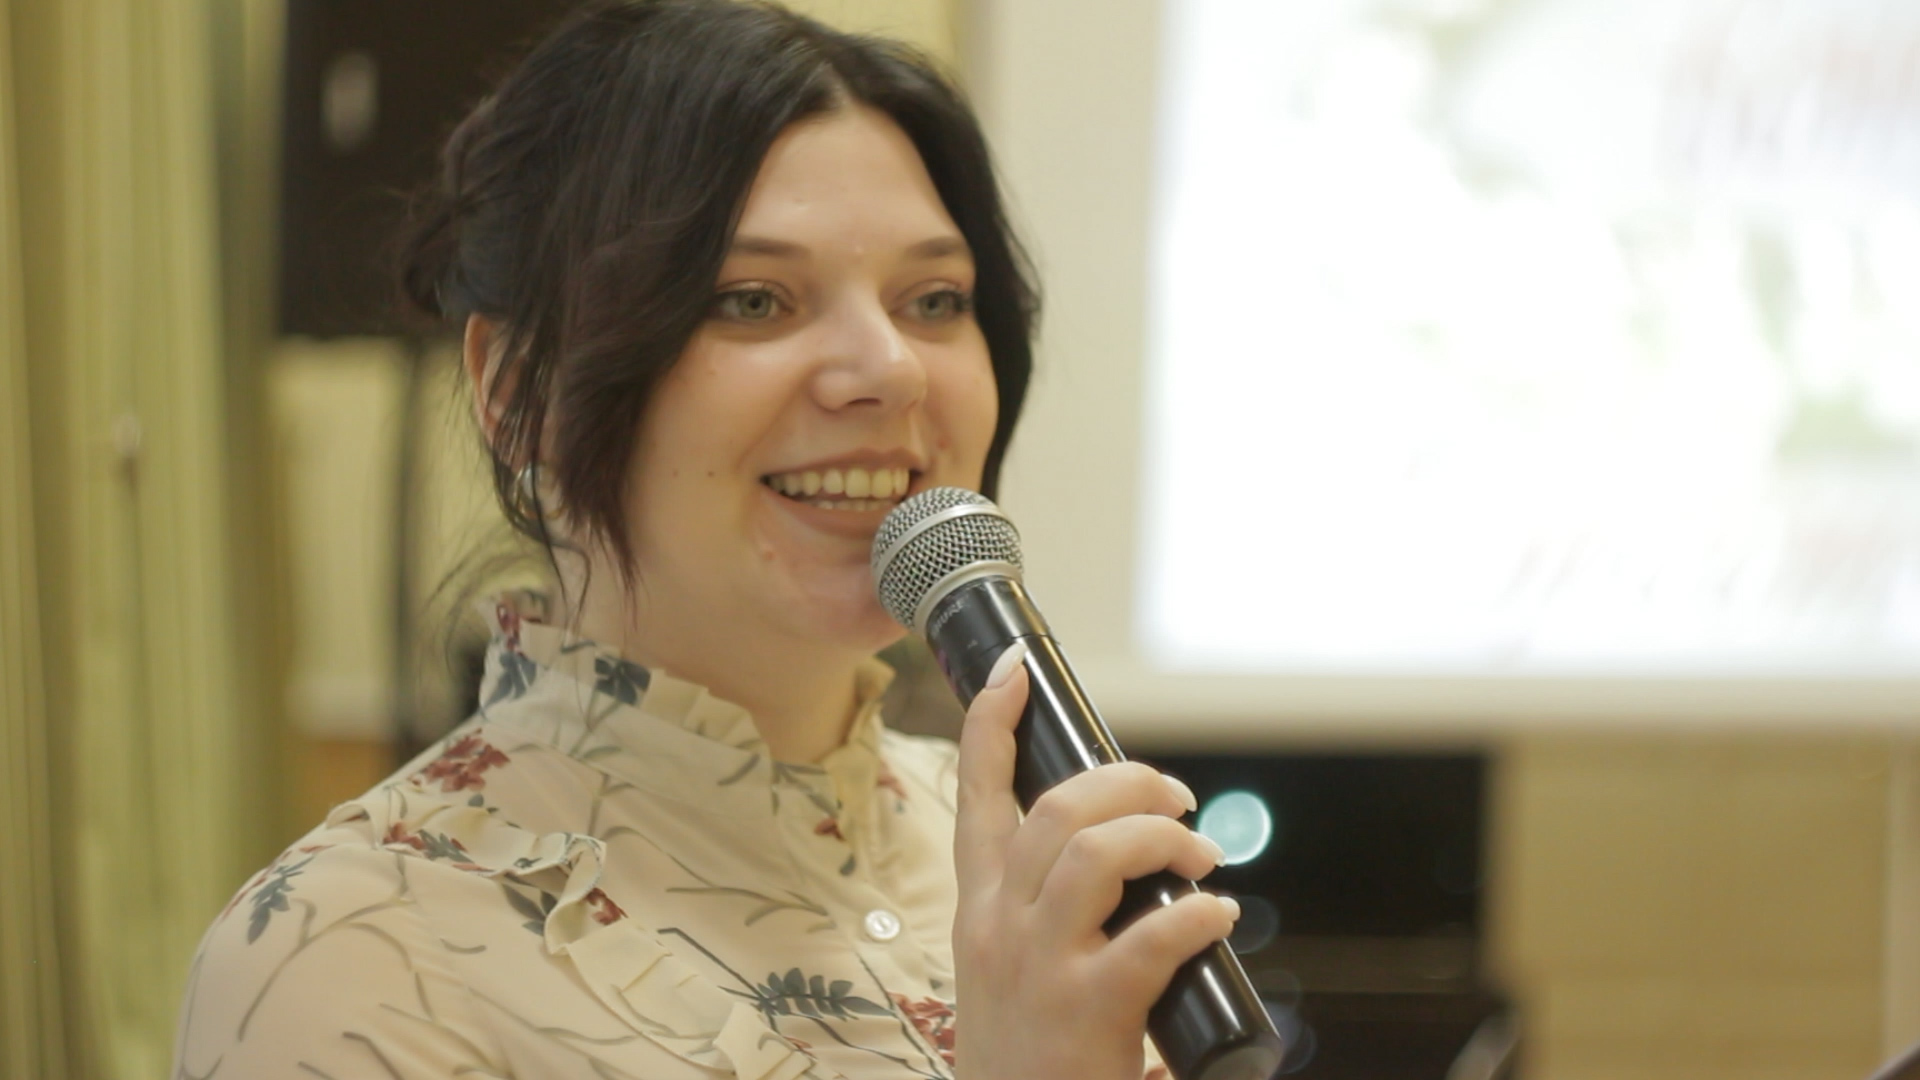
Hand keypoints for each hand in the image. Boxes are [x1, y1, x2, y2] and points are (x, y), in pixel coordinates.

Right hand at [951, 642, 1238, 1079]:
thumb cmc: (1031, 1065)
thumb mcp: (1015, 977)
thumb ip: (1056, 920)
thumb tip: (1141, 867)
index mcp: (981, 914)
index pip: (976, 797)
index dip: (992, 723)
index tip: (1015, 668)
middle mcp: (998, 929)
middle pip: (1054, 809)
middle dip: (1126, 781)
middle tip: (1177, 799)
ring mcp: (1036, 968)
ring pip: (1092, 853)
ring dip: (1160, 836)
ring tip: (1200, 856)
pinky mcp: (1083, 1011)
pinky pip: (1150, 937)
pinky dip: (1197, 916)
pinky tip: (1219, 921)